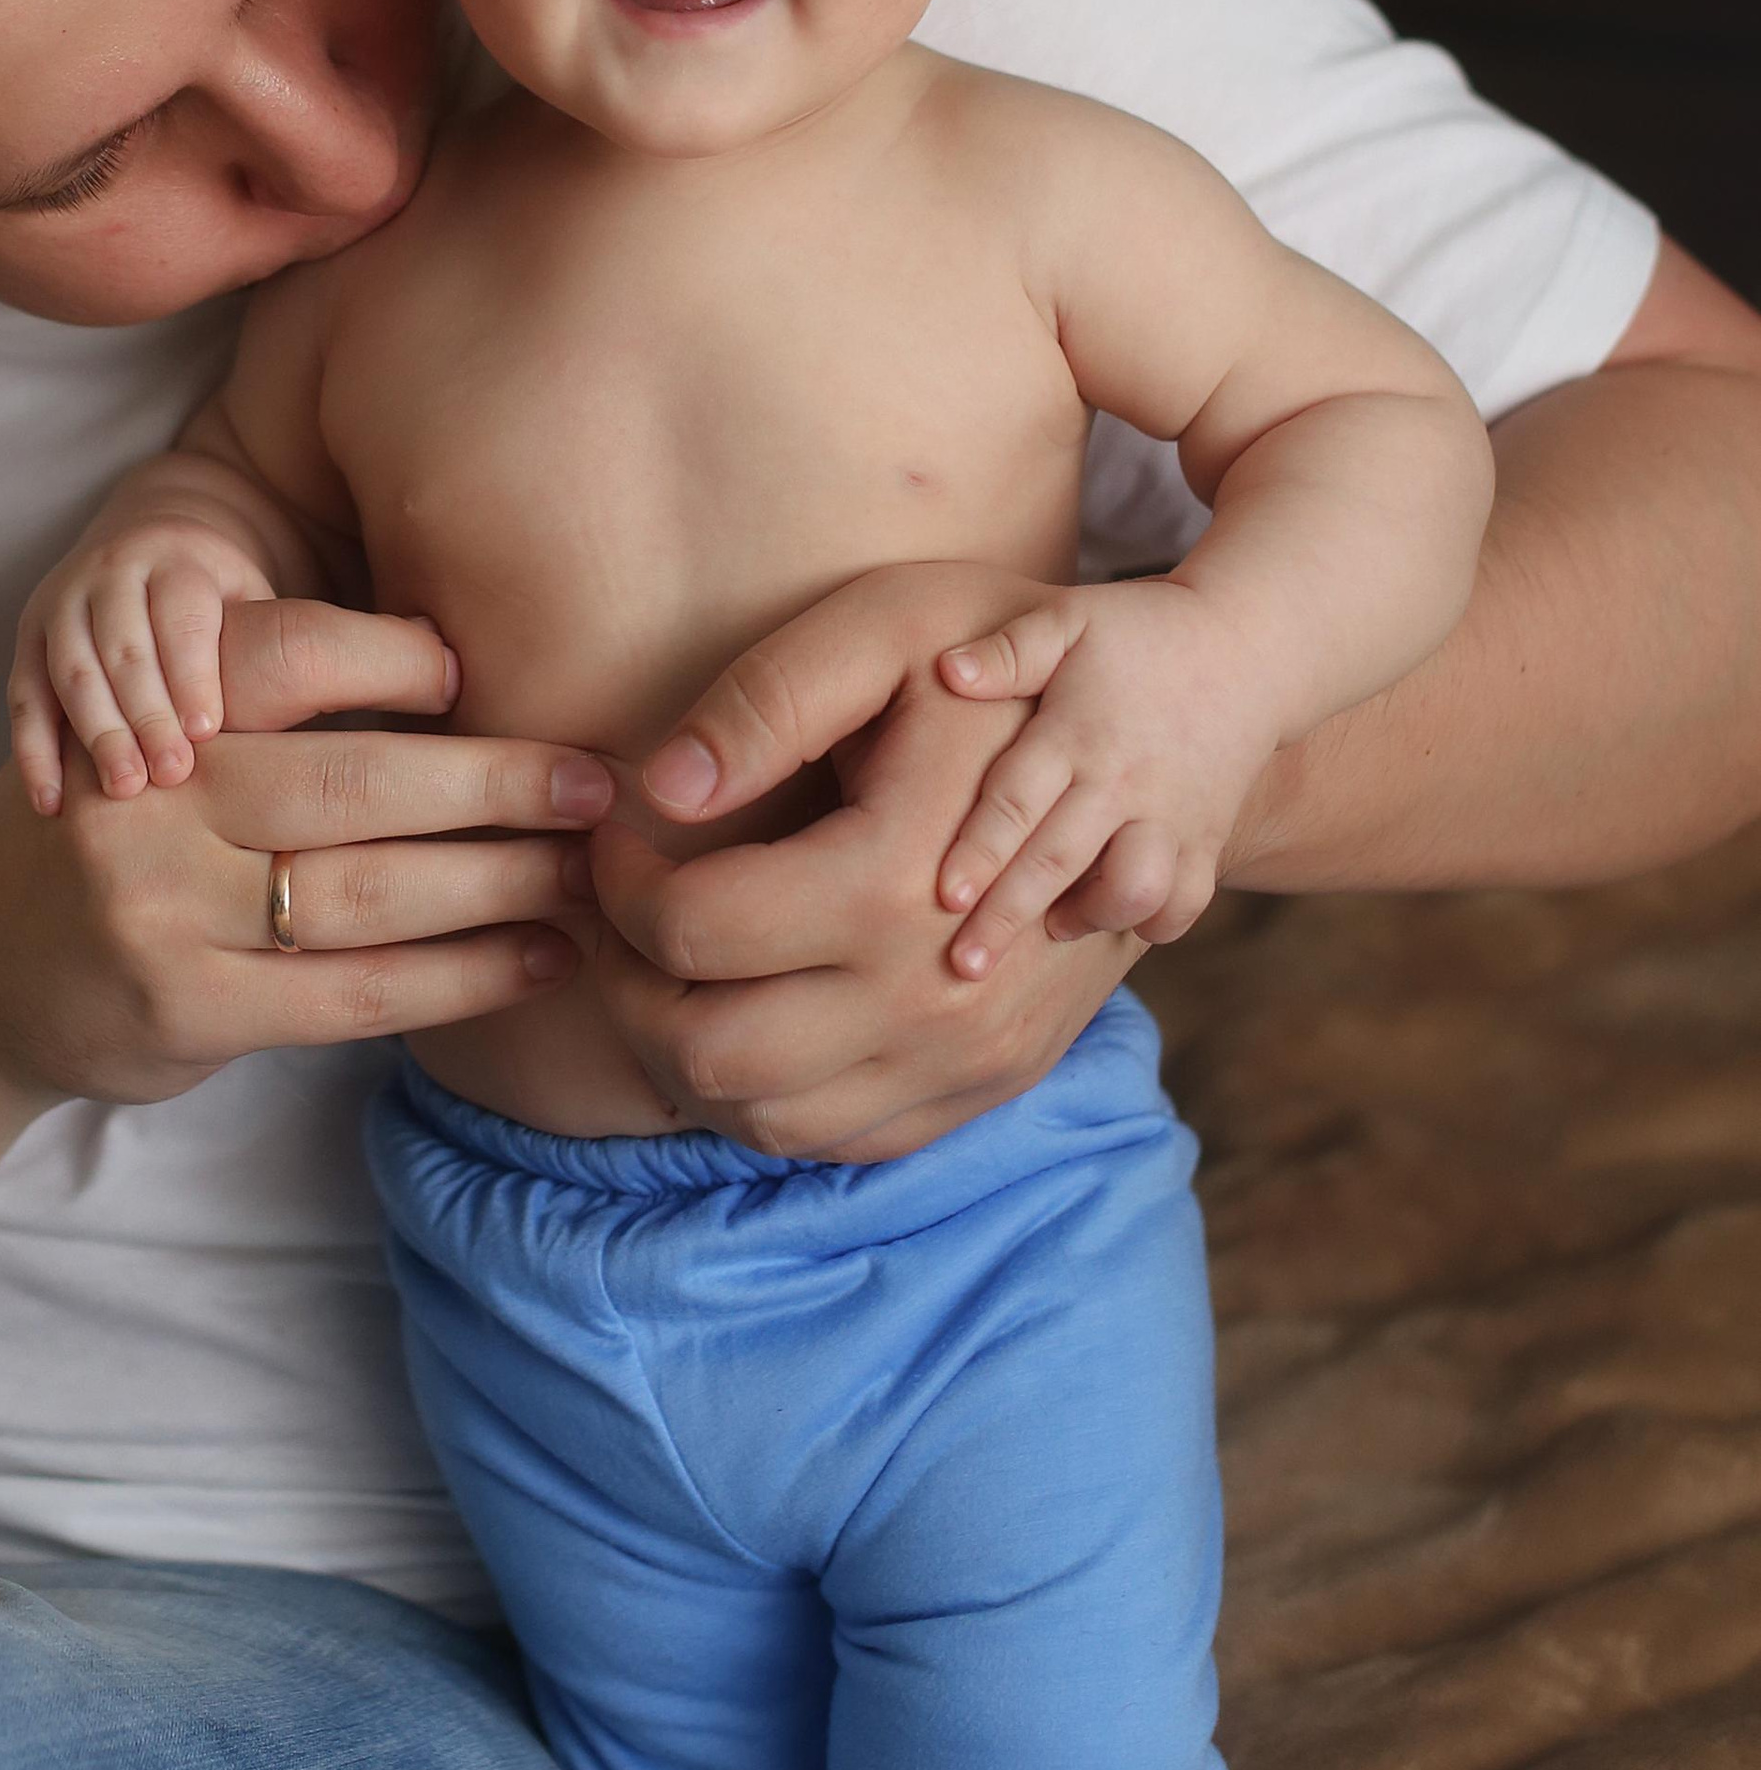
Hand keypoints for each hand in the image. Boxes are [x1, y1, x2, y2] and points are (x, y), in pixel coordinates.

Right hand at [0, 601, 607, 1104]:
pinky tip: (539, 960)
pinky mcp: (190, 1011)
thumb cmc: (116, 830)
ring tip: (592, 876)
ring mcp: (166, 915)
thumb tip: (471, 670)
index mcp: (155, 709)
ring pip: (368, 894)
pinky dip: (463, 977)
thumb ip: (270, 708)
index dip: (400, 658)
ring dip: (501, 885)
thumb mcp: (159, 735)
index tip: (491, 670)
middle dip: (495, 783)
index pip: (290, 659)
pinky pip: (355, 993)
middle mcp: (153, 801)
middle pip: (354, 782)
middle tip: (599, 783)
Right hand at [10, 510, 289, 806]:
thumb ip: (274, 647)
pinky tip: (53, 803)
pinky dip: (34, 752)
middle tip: (171, 775)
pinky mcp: (28, 639)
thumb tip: (327, 711)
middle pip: (120, 643)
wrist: (149, 545)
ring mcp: (61, 602)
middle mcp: (111, 570)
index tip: (207, 732)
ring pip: (70, 670)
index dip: (191, 672)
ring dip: (95, 732)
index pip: (179, 614)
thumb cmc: (221, 604)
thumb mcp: (255, 603)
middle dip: (144, 712)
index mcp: (176, 556)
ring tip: (123, 790)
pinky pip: (24, 697)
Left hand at [588, 564, 1135, 1162]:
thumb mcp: (884, 629)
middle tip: (621, 914)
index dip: (618, 882)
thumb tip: (655, 789)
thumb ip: (764, 702)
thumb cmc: (992, 665)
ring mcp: (969, 1057)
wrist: (1156, 740)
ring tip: (670, 962)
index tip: (613, 834)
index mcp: (898, 879)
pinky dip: (765, 1095)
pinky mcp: (988, 1084)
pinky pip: (839, 1140)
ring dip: (683, 1054)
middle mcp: (937, 996)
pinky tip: (745, 1008)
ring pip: (763, 1119)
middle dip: (628, 986)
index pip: (691, 928)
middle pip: (707, 1052)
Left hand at [935, 578, 1279, 974]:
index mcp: (1077, 730)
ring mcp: (1171, 815)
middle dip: (1009, 917)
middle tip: (963, 969)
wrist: (1250, 646)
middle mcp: (1123, 781)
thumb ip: (1008, 649)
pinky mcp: (1206, 839)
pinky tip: (1114, 924)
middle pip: (1060, 860)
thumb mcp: (1071, 619)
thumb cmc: (1138, 632)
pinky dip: (1154, 925)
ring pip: (1134, 890)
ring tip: (1049, 932)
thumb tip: (948, 671)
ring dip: (1088, 919)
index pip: (1020, 798)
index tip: (945, 896)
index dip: (981, 849)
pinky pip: (1186, 901)